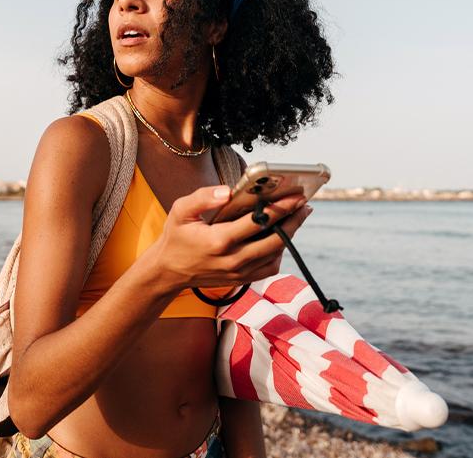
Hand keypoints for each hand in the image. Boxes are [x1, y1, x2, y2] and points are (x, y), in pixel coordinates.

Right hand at [144, 186, 314, 292]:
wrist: (168, 272)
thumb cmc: (176, 237)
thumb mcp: (180, 211)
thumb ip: (203, 197)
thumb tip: (228, 191)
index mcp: (219, 240)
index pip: (258, 222)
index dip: (280, 208)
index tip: (296, 196)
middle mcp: (233, 259)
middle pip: (274, 240)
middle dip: (293, 221)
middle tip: (305, 205)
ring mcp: (239, 272)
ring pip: (275, 255)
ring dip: (289, 236)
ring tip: (297, 217)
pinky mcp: (241, 279)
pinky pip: (269, 267)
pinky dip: (279, 253)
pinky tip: (280, 237)